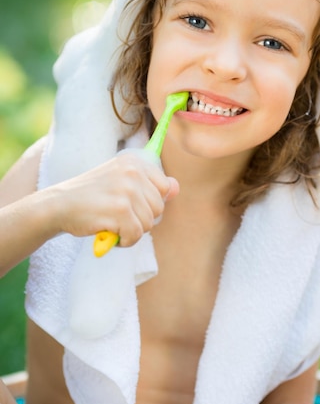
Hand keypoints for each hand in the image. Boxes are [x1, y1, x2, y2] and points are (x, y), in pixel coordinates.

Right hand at [47, 152, 178, 244]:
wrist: (59, 205)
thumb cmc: (92, 196)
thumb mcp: (121, 182)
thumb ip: (149, 184)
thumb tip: (176, 188)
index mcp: (135, 162)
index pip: (165, 188)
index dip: (149, 203)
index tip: (129, 203)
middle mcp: (133, 172)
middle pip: (158, 208)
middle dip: (140, 219)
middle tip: (118, 216)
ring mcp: (127, 191)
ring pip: (148, 224)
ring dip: (131, 231)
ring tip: (112, 223)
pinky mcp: (120, 211)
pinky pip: (136, 235)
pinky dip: (125, 241)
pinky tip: (109, 233)